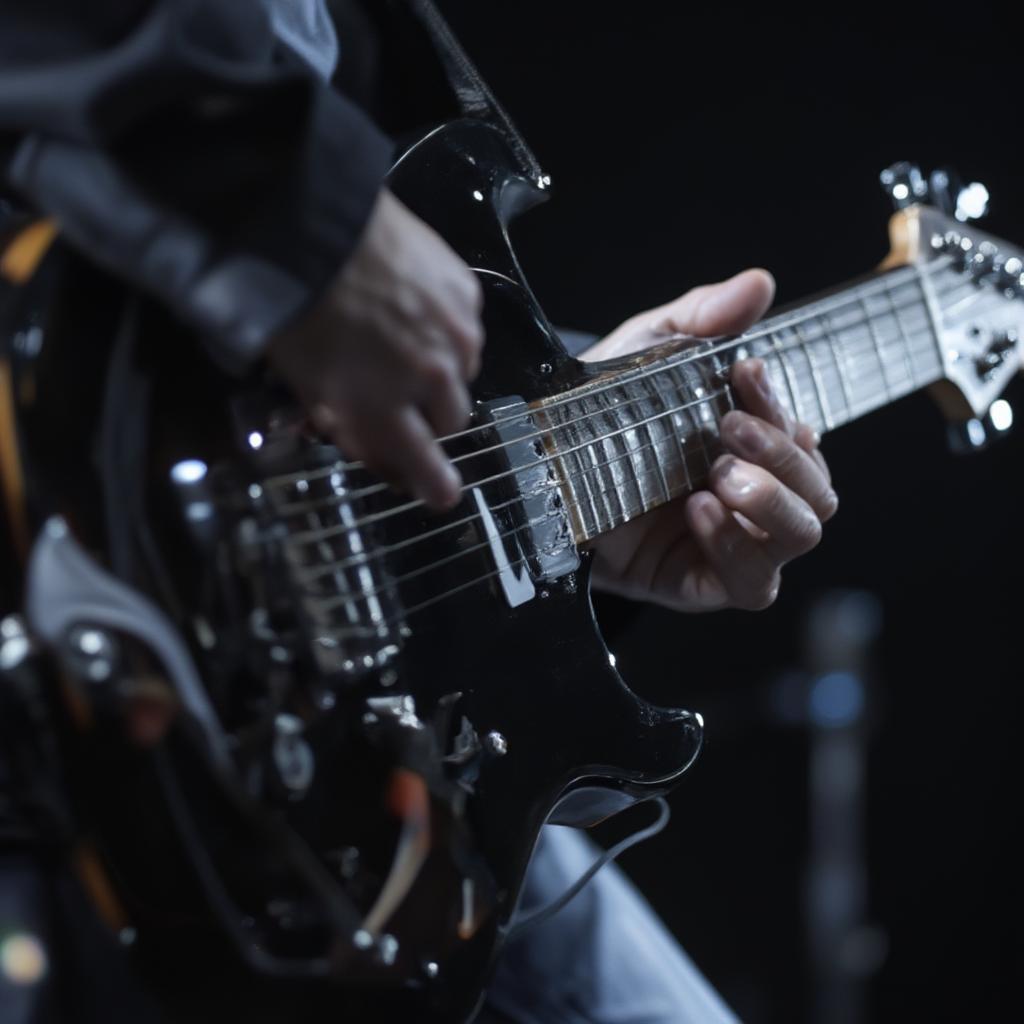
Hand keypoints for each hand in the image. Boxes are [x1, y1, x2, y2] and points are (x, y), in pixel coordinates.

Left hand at [267, 189, 483, 509]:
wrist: (313, 224)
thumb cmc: (296, 304)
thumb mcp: (306, 384)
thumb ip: (349, 424)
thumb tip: (375, 447)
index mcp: (383, 408)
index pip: (425, 466)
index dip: (435, 484)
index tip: (443, 493)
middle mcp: (429, 378)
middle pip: (453, 420)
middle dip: (432, 416)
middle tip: (405, 395)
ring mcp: (454, 335)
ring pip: (464, 373)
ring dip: (442, 369)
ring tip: (406, 341)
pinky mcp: (465, 294)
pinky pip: (467, 329)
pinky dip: (446, 329)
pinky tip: (414, 308)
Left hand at [587, 270, 837, 611]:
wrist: (539, 473)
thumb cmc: (597, 415)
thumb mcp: (644, 354)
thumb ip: (700, 318)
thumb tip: (760, 283)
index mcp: (752, 449)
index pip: (804, 437)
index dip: (783, 405)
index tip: (744, 372)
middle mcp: (751, 499)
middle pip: (819, 492)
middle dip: (785, 456)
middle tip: (729, 430)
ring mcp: (730, 544)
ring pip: (801, 536)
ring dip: (772, 500)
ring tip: (716, 475)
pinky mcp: (698, 584)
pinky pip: (752, 583)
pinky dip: (735, 545)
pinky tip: (700, 510)